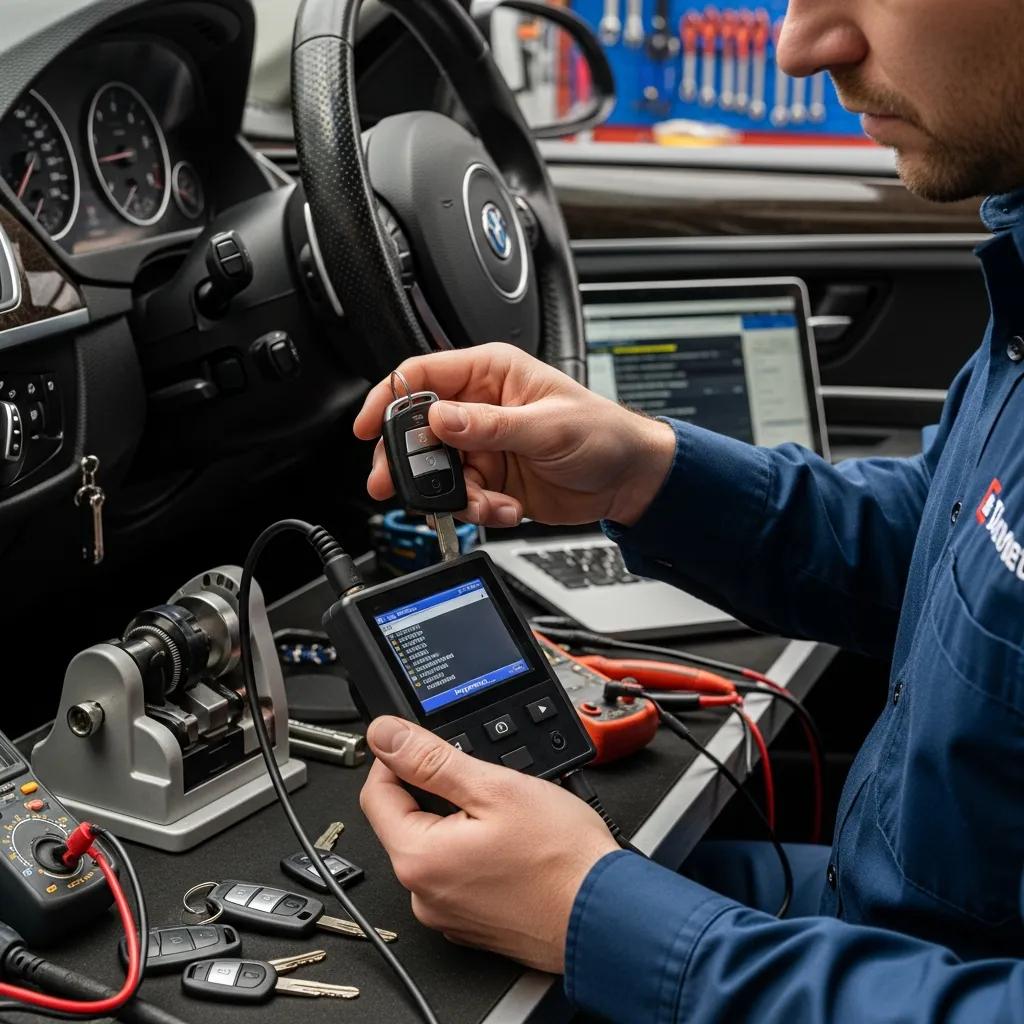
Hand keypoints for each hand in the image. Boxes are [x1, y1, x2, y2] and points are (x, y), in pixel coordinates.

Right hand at [353, 343, 675, 527]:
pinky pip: (462, 498)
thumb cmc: (603, 433)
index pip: (423, 377)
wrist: (628, 480)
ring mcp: (482, 446)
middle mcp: (479, 408)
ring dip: (454, 495)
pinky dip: (479, 510)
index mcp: (491, 374)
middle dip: (409, 462)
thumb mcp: (546, 426)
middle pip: (418, 430)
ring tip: (486, 502)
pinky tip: (508, 507)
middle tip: (398, 486)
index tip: (369, 428)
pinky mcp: (489, 479)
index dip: (389, 400)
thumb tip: (440, 420)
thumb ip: (490, 425)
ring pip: (437, 472)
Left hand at [359, 716, 619, 972]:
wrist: (608, 917)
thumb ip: (432, 759)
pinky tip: (511, 845)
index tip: (421, 743)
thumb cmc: (563, 860)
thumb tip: (386, 735)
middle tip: (482, 780)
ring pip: (435, 847)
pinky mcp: (473, 924)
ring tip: (506, 815)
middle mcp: (423, 895)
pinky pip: (458, 875)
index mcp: (418, 859)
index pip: (376, 793)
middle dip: (435, 791)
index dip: (396, 758)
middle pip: (405, 822)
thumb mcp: (495, 787)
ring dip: (458, 822)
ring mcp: (448, 914)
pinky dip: (475, 853)